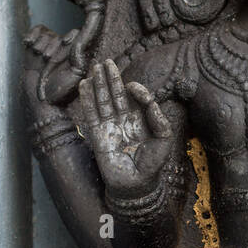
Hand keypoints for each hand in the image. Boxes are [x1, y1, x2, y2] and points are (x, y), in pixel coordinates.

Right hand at [24, 25, 80, 109]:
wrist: (41, 100)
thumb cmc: (60, 90)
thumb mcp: (76, 73)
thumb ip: (80, 55)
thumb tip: (82, 38)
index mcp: (75, 54)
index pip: (74, 34)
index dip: (68, 38)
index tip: (65, 43)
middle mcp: (62, 49)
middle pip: (57, 36)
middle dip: (51, 47)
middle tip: (48, 61)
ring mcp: (48, 47)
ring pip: (45, 34)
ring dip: (41, 45)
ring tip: (41, 58)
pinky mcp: (35, 47)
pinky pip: (36, 32)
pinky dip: (31, 35)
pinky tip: (28, 43)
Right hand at [79, 60, 172, 199]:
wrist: (137, 185)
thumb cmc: (152, 164)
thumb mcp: (163, 137)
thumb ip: (157, 116)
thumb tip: (147, 97)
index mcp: (139, 121)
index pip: (133, 99)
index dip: (132, 89)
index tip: (132, 86)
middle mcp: (123, 122)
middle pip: (115, 96)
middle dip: (110, 78)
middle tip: (106, 61)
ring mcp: (109, 128)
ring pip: (102, 102)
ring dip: (97, 85)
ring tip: (94, 68)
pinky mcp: (98, 136)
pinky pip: (91, 114)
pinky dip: (86, 100)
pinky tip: (84, 86)